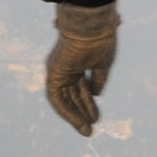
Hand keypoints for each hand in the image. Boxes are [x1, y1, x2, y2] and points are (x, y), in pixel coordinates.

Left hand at [45, 1, 119, 136]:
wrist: (92, 27)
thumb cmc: (99, 41)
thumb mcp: (103, 64)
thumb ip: (99, 80)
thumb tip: (97, 94)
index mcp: (79, 62)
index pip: (81, 88)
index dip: (89, 103)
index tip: (96, 118)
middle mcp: (68, 67)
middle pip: (73, 95)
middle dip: (82, 112)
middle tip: (90, 128)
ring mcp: (60, 70)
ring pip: (64, 98)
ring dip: (74, 115)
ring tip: (86, 130)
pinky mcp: (53, 73)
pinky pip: (56, 97)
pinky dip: (65, 110)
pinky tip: (77, 121)